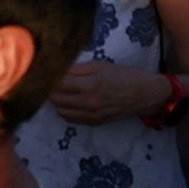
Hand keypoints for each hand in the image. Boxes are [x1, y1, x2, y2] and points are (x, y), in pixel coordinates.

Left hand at [45, 58, 161, 124]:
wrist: (147, 95)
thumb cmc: (125, 76)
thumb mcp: (101, 65)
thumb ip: (77, 69)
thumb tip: (57, 68)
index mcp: (90, 84)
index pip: (58, 82)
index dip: (47, 75)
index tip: (41, 69)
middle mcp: (88, 102)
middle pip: (55, 97)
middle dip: (48, 87)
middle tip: (46, 78)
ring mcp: (91, 114)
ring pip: (60, 109)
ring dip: (54, 99)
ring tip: (56, 89)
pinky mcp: (95, 122)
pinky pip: (71, 118)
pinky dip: (64, 109)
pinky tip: (66, 100)